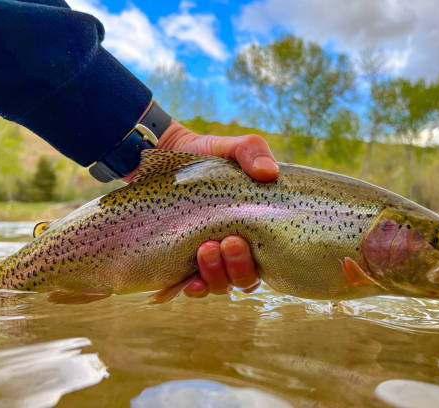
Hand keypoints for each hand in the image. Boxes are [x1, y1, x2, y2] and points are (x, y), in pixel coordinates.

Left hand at [124, 121, 278, 297]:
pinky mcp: (184, 263)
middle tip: (226, 242)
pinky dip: (194, 288)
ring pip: (220, 285)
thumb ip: (253, 152)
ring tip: (205, 250)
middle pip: (245, 278)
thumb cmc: (209, 155)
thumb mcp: (232, 148)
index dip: (259, 261)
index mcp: (255, 231)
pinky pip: (193, 287)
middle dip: (237, 267)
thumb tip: (269, 173)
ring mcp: (210, 260)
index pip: (268, 262)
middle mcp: (235, 252)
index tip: (239, 238)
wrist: (169, 157)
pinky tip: (190, 281)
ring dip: (215, 274)